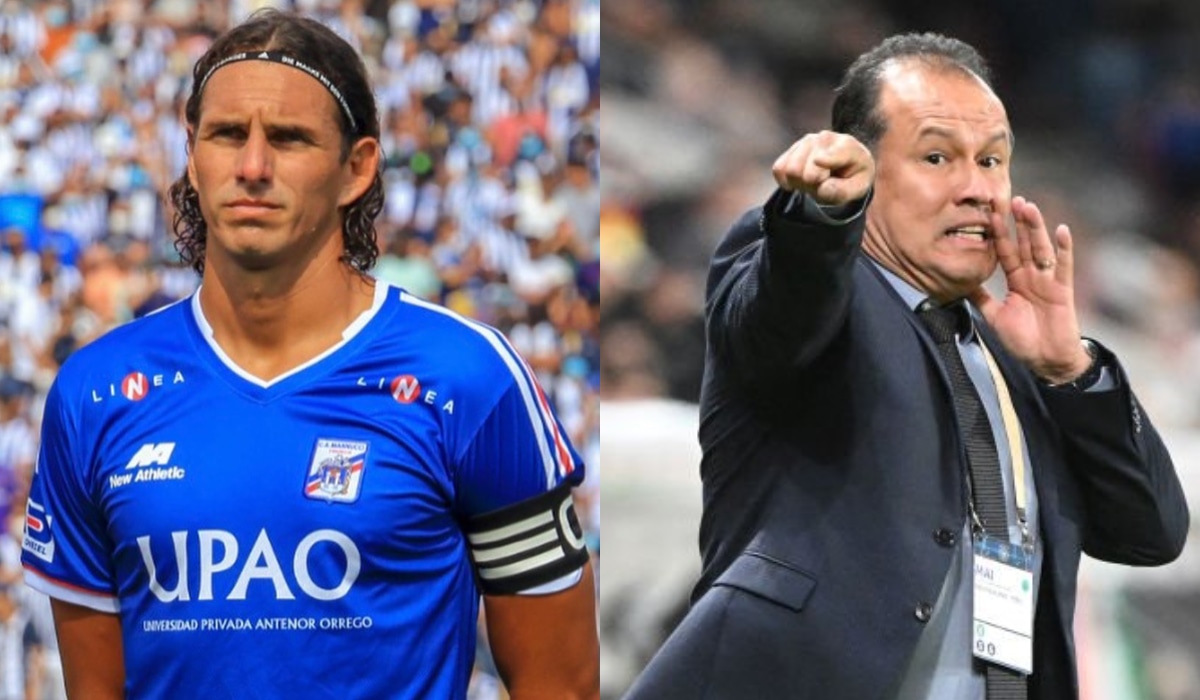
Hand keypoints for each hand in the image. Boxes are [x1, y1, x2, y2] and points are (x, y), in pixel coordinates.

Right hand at [772, 131, 873, 205]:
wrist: (845, 164)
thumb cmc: (852, 177)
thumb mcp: (858, 188)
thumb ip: (842, 191)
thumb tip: (822, 188)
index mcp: (848, 146)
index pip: (834, 154)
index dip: (826, 159)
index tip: (819, 161)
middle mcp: (825, 138)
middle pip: (808, 173)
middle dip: (814, 187)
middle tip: (824, 184)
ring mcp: (807, 141)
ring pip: (791, 171)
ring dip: (801, 184)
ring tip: (814, 181)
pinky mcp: (792, 149)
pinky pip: (779, 169)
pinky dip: (786, 181)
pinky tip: (799, 181)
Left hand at [969, 196, 1092, 382]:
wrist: (1046, 360)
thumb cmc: (1023, 339)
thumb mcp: (994, 316)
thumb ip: (980, 298)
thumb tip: (958, 283)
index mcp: (1016, 280)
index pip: (1005, 251)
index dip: (998, 233)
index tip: (989, 212)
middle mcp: (1032, 276)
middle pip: (1023, 243)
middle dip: (1016, 222)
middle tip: (1009, 198)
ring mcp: (1048, 280)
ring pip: (1040, 248)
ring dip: (1035, 227)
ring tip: (1028, 206)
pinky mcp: (1062, 289)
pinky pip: (1063, 265)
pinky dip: (1064, 248)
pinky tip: (1061, 229)